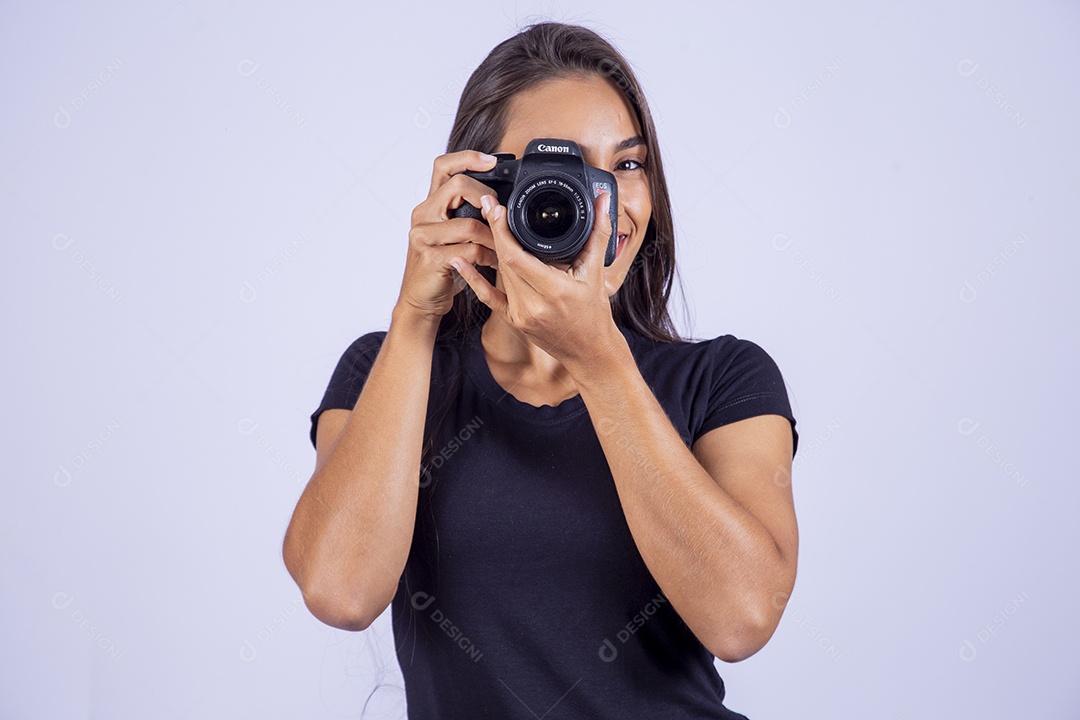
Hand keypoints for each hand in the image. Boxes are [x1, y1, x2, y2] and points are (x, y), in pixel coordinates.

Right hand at [395, 150, 500, 321]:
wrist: (422, 300)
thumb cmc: (442, 267)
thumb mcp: (452, 235)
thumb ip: (466, 214)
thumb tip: (499, 200)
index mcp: (429, 205)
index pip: (443, 166)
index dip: (468, 157)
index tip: (492, 160)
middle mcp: (423, 215)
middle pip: (457, 185)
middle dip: (486, 196)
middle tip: (499, 214)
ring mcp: (424, 236)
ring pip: (469, 223)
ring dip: (494, 237)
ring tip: (502, 248)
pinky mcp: (431, 258)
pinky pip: (470, 250)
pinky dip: (488, 257)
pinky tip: (493, 263)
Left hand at [449, 190, 619, 366]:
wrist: (590, 352)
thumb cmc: (596, 314)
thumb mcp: (597, 272)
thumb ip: (599, 232)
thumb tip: (602, 200)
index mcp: (554, 291)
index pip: (516, 257)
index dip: (502, 230)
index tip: (495, 207)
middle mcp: (533, 305)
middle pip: (503, 262)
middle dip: (495, 231)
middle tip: (487, 204)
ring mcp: (520, 315)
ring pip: (498, 274)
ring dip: (490, 248)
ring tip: (485, 222)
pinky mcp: (513, 320)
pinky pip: (488, 298)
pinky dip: (473, 279)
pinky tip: (461, 262)